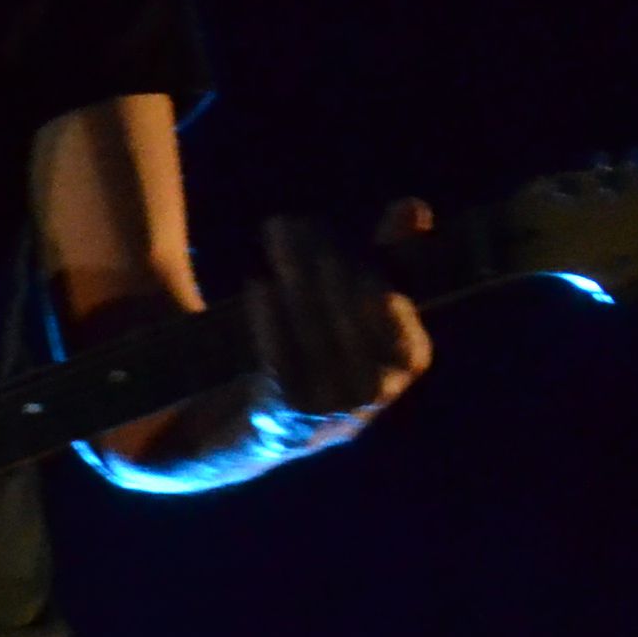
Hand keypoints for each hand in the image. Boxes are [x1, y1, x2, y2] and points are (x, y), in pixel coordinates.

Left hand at [237, 210, 431, 451]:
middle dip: (332, 276)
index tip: (376, 275)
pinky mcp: (276, 423)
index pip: (412, 354)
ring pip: (320, 350)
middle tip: (301, 228)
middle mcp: (362, 408)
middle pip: (359, 342)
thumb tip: (414, 208)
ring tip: (279, 242)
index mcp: (388, 381)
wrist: (222, 427)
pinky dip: (272, 323)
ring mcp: (320, 421)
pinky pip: (280, 369)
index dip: (398, 315)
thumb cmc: (299, 350)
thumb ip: (381, 260)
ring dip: (300, 288)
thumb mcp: (340, 306)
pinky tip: (259, 284)